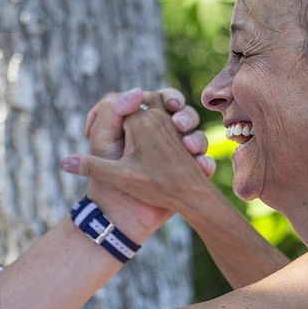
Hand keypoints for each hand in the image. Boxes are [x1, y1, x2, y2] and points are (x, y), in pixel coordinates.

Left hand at [65, 104, 215, 214]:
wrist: (120, 218)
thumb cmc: (104, 180)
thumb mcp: (103, 141)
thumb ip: (112, 110)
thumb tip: (139, 91)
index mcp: (138, 122)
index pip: (159, 99)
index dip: (168, 98)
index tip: (171, 105)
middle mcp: (159, 135)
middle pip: (183, 114)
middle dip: (186, 117)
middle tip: (180, 125)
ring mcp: (175, 154)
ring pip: (195, 136)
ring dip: (197, 139)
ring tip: (190, 149)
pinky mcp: (186, 172)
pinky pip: (203, 163)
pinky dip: (204, 164)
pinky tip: (201, 167)